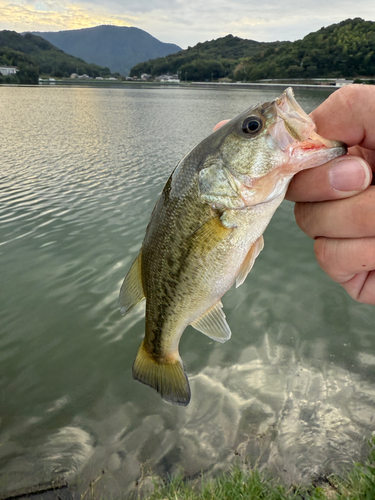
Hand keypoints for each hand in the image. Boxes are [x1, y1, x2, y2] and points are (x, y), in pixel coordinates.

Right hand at [285, 84, 374, 303]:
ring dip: (357, 218)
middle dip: (331, 185)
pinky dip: (362, 251)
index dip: (309, 157)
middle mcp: (342, 189)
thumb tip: (310, 134)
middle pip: (298, 188)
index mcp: (353, 152)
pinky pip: (328, 255)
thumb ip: (351, 110)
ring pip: (310, 221)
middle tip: (370, 178)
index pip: (299, 151)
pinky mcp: (347, 265)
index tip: (351, 161)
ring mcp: (342, 228)